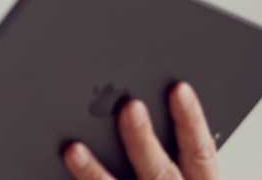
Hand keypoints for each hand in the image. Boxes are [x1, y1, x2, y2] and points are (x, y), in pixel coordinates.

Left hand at [63, 82, 219, 179]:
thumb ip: (173, 160)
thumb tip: (135, 111)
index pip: (200, 154)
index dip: (191, 121)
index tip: (179, 89)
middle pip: (161, 172)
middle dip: (142, 140)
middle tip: (128, 107)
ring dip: (95, 173)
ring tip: (74, 150)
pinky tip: (61, 170)